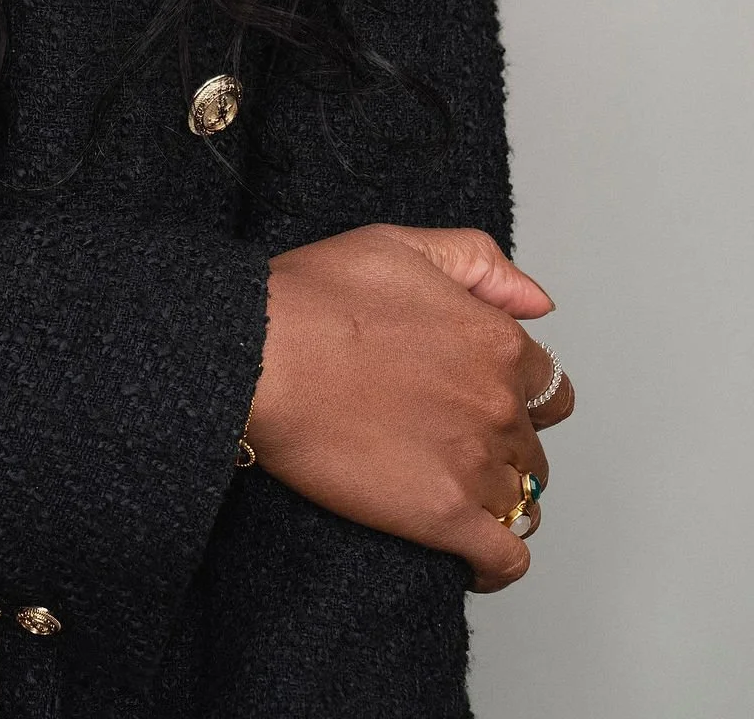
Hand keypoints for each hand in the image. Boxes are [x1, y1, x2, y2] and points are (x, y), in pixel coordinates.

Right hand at [247, 226, 574, 590]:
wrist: (260, 354)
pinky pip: (506, 559)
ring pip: (522, 500)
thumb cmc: (315, 297)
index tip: (482, 398)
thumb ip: (480, 263)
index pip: (548, 387)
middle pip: (534, 446)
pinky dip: (498, 563)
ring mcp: (475, 465)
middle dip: (504, 446)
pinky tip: (474, 556)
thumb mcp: (399, 245)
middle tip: (452, 440)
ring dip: (499, 499)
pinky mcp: (445, 517)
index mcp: (495, 342)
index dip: (519, 394)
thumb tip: (537, 303)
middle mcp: (498, 405)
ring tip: (457, 493)